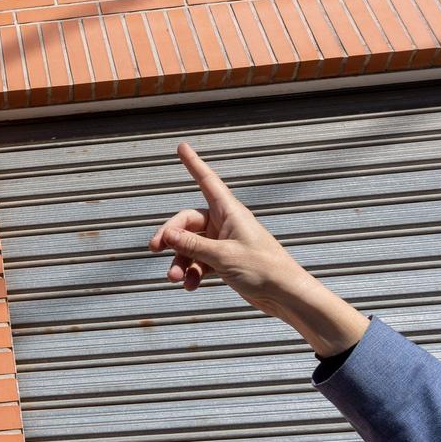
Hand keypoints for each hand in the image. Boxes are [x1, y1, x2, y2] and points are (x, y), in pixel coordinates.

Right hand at [152, 143, 367, 357]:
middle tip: (155, 248)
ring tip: (174, 277)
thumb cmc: (263, 269)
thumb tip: (168, 235)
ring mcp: (224, 243)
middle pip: (187, 222)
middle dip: (171, 237)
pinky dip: (193, 273)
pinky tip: (190, 286)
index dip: (193, 163)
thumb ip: (193, 245)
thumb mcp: (223, 256)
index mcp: (230, 212)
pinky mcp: (225, 261)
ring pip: (191, 245)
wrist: (285, 295)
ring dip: (180, 260)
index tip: (182, 146)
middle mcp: (225, 223)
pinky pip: (200, 262)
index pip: (207, 180)